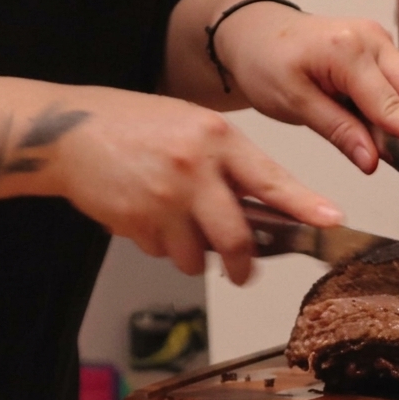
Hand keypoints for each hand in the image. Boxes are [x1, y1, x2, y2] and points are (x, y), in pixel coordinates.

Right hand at [46, 84, 342, 282]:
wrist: (67, 133)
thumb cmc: (136, 126)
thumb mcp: (195, 127)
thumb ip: (231, 164)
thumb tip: (270, 209)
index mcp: (217, 139)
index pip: (272, 181)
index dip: (304, 206)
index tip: (331, 222)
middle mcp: (194, 169)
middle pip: (237, 238)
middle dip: (245, 266)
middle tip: (245, 273)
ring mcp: (164, 199)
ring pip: (198, 256)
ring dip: (196, 255)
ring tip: (179, 227)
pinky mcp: (137, 222)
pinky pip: (164, 253)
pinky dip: (164, 246)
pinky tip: (149, 216)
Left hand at [212, 2, 398, 171]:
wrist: (256, 34)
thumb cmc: (266, 62)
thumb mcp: (293, 104)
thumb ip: (338, 131)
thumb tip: (374, 161)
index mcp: (347, 50)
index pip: (392, 104)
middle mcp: (373, 39)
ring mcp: (382, 43)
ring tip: (375, 142)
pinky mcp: (384, 51)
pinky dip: (397, 112)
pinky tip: (373, 126)